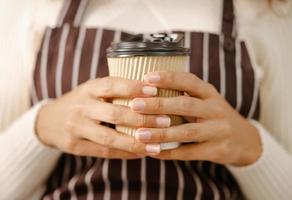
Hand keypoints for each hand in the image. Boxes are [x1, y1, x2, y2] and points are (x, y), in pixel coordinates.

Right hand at [36, 77, 168, 158]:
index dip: (133, 87)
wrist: (49, 121)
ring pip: (110, 138)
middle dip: (142, 118)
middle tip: (165, 120)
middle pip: (114, 113)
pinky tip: (141, 152)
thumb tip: (151, 93)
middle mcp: (81, 107)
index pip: (112, 85)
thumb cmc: (81, 102)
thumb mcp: (92, 90)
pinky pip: (104, 152)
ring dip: (136, 142)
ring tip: (157, 145)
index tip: (155, 91)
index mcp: (87, 88)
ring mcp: (76, 128)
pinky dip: (125, 153)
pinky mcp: (75, 146)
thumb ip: (114, 91)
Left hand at [130, 71, 261, 165]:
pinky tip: (153, 152)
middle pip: (186, 105)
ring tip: (140, 134)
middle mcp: (216, 109)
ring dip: (161, 133)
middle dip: (159, 105)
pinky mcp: (218, 150)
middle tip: (135, 105)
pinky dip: (170, 153)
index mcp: (210, 93)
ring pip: (187, 131)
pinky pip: (190, 152)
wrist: (244, 140)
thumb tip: (146, 88)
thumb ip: (183, 95)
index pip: (189, 81)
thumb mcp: (205, 100)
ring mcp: (219, 130)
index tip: (146, 77)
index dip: (169, 78)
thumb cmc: (213, 116)